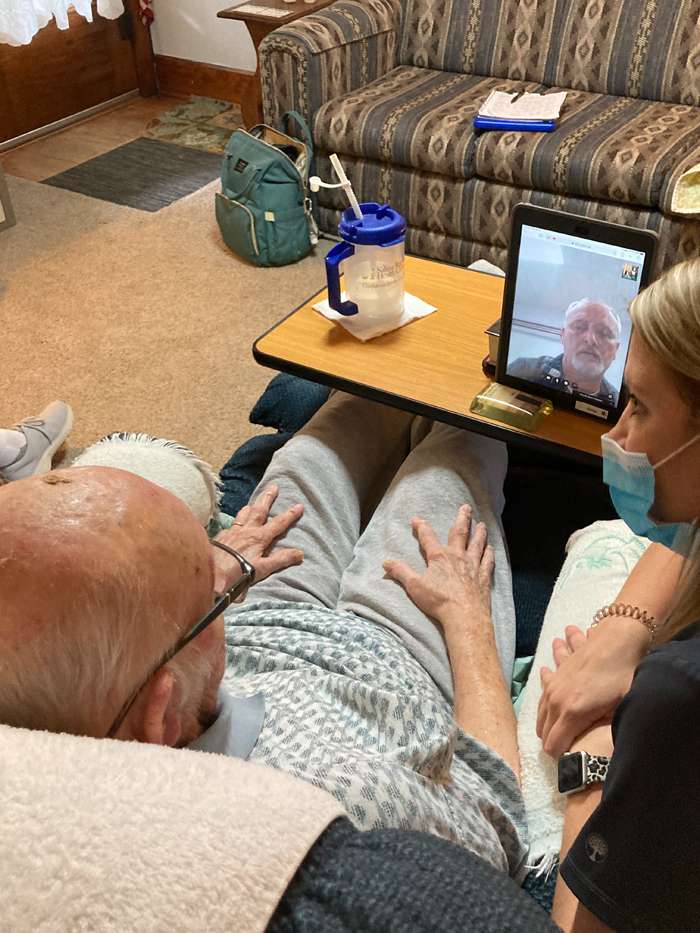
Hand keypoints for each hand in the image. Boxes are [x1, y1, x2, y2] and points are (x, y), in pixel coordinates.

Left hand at [212, 483, 303, 592]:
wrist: (210, 573)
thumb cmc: (237, 573)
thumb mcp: (263, 569)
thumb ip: (281, 559)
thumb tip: (300, 553)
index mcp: (259, 538)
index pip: (278, 524)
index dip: (290, 515)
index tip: (299, 505)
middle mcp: (246, 531)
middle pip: (259, 510)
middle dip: (268, 498)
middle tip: (273, 486)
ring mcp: (232, 532)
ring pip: (243, 515)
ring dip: (250, 506)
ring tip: (254, 502)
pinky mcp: (221, 537)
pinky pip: (231, 524)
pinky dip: (236, 520)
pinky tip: (234, 524)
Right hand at [383, 504, 493, 631]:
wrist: (464, 615)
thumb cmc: (438, 600)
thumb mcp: (414, 586)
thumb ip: (400, 572)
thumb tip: (386, 562)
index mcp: (439, 557)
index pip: (428, 537)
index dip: (421, 526)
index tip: (416, 519)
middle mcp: (457, 556)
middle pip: (460, 533)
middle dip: (462, 518)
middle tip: (466, 507)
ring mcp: (473, 566)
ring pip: (477, 544)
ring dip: (479, 533)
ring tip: (482, 524)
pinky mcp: (484, 578)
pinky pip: (488, 561)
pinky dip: (489, 554)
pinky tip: (491, 549)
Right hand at [537, 620, 646, 757]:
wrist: (617, 638)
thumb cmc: (623, 674)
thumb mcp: (622, 707)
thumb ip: (606, 732)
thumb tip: (600, 753)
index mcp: (571, 713)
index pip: (553, 747)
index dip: (563, 759)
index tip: (575, 762)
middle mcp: (556, 701)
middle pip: (544, 733)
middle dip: (555, 744)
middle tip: (573, 750)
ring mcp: (553, 685)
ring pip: (541, 714)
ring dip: (548, 724)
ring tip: (561, 732)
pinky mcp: (556, 674)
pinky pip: (543, 692)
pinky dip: (547, 700)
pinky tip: (553, 703)